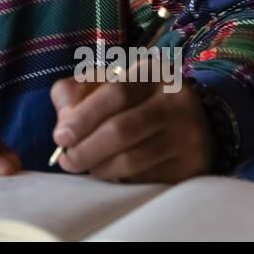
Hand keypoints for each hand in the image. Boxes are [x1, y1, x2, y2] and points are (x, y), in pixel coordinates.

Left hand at [49, 75, 214, 182]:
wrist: (188, 120)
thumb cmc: (134, 100)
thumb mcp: (106, 84)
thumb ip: (76, 94)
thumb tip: (64, 126)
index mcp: (153, 73)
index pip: (115, 93)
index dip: (83, 117)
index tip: (60, 138)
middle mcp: (177, 102)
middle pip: (122, 130)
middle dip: (86, 150)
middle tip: (67, 161)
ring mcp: (189, 136)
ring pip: (131, 160)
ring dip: (99, 168)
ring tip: (88, 166)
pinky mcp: (192, 167)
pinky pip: (144, 180)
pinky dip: (121, 179)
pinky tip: (114, 172)